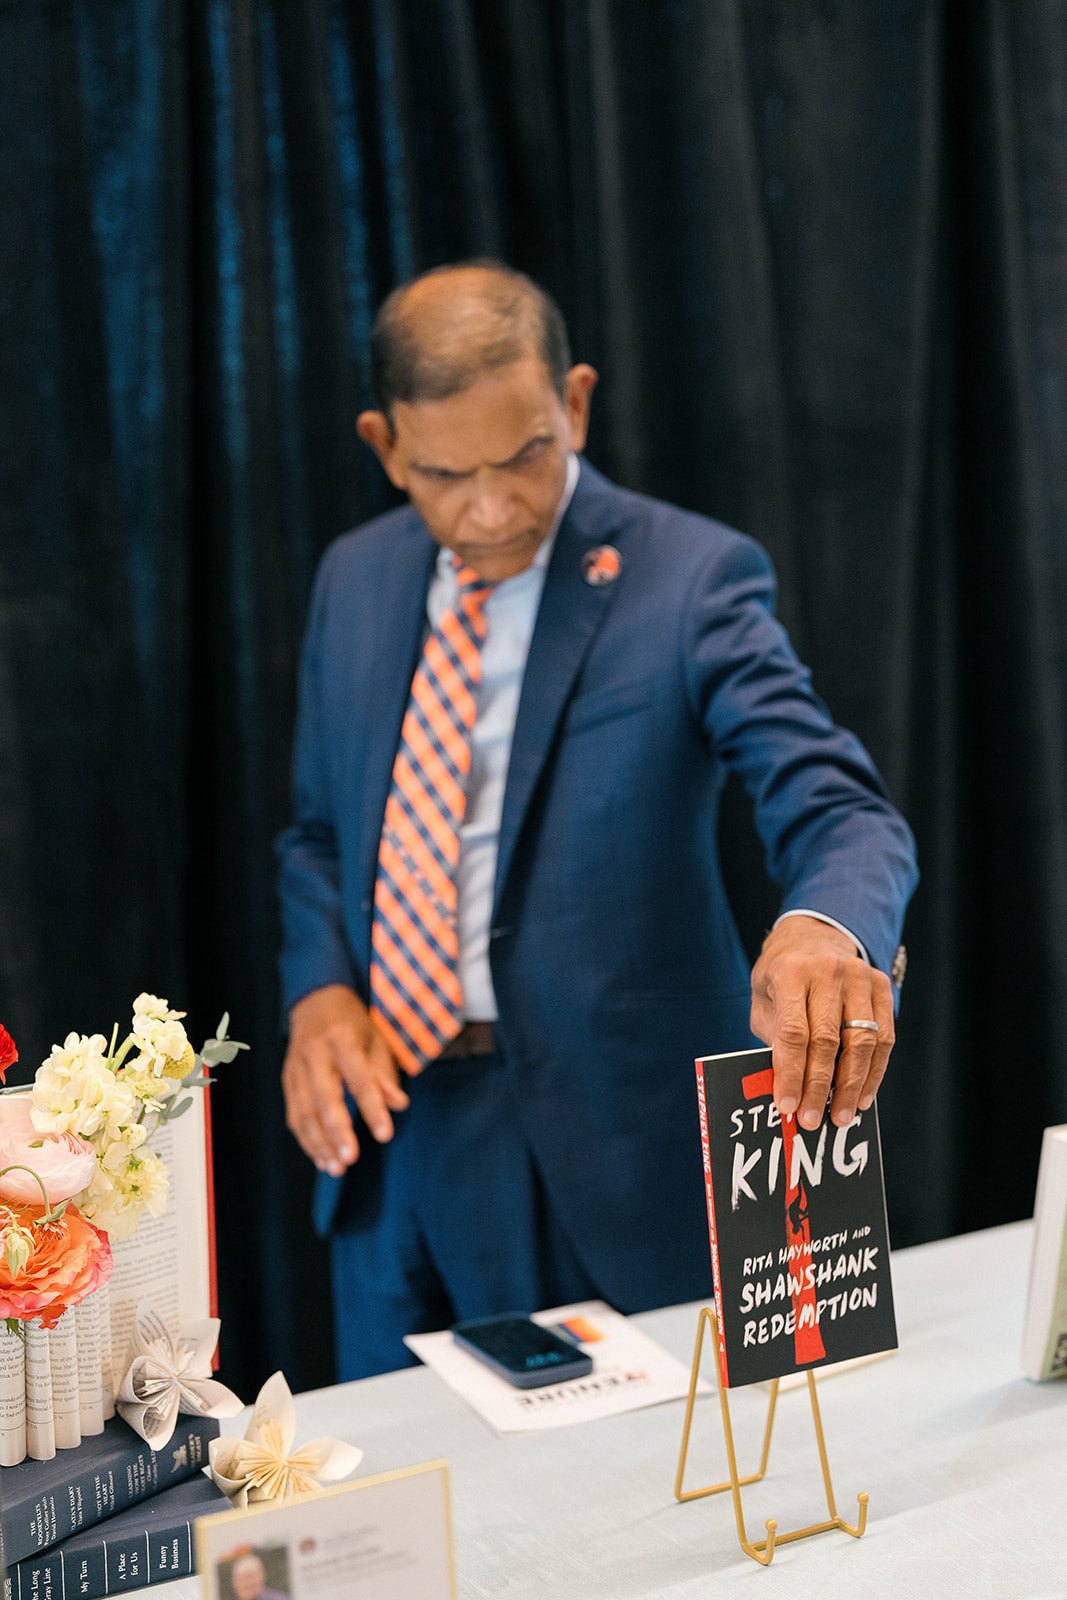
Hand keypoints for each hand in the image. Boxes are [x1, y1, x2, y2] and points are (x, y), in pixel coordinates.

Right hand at [282, 985, 414, 1175]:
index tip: (385, 1135)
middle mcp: (314, 1053)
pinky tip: (323, 1159)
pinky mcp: (287, 1081)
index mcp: (341, 1038)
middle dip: (337, 1131)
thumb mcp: (376, 1038)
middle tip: (351, 1159)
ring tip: (337, 1168)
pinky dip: (307, 1141)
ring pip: (303, 1111)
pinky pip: (294, 1116)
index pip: (358, 1077)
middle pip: (324, 1097)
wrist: (315, 1003)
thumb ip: (384, 1073)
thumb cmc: (353, 1024)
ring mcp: (296, 1068)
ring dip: (319, 1143)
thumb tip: (398, 1105)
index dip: (371, 1107)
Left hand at [749, 917, 894, 1130]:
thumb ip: (772, 1036)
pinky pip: (884, 1036)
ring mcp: (859, 976)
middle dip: (820, 1086)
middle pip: (828, 1040)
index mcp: (790, 972)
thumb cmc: (781, 975)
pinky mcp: (881, 986)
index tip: (787, 1106)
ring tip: (842, 1116)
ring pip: (862, 1041)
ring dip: (852, 1085)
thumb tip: (785, 1088)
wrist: (813, 933)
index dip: (791, 1073)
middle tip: (813, 1120)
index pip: (793, 1032)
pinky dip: (875, 1070)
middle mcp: (827, 971)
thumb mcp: (762, 997)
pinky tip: (864, 1095)